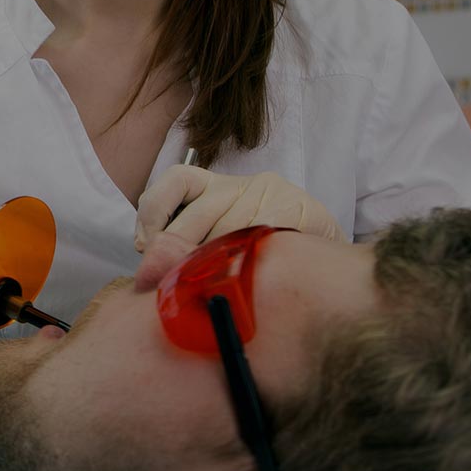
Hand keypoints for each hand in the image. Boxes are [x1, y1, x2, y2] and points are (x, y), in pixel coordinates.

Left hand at [131, 166, 344, 291]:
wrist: (328, 257)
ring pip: (227, 231)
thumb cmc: (262, 253)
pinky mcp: (298, 208)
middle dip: (173, 252)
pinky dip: (245, 260)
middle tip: (164, 282)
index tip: (143, 244)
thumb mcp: (219, 243)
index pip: (175, 180)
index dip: (152, 209)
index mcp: (214, 185)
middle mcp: (238, 184)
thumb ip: (184, 247)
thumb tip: (148, 267)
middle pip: (195, 214)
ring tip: (201, 290)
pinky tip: (239, 279)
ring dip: (210, 265)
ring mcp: (269, 194)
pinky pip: (262, 236)